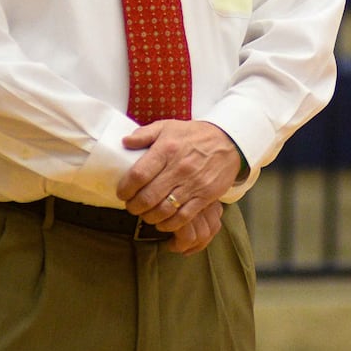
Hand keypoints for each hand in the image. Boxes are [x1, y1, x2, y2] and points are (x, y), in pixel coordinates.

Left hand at [117, 120, 241, 252]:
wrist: (228, 141)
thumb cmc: (195, 135)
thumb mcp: (168, 126)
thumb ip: (144, 134)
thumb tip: (124, 142)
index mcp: (167, 149)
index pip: (138, 174)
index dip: (125, 188)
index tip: (122, 193)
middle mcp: (179, 168)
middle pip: (148, 197)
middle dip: (134, 207)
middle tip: (132, 206)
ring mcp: (193, 184)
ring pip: (164, 210)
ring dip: (149, 217)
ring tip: (145, 214)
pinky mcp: (205, 196)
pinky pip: (183, 217)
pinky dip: (169, 224)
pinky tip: (163, 222)